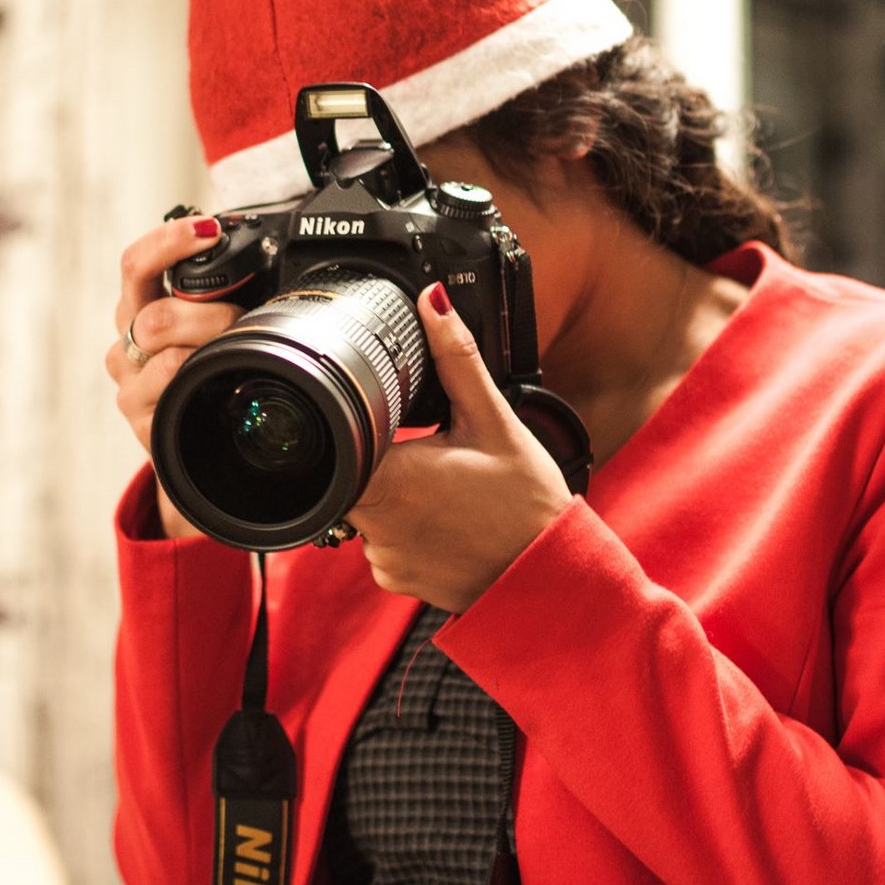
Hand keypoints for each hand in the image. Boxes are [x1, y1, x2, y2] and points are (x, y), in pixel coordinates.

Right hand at [105, 214, 243, 537]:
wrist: (205, 453)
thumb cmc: (213, 381)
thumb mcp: (216, 332)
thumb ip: (229, 296)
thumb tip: (275, 256)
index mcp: (141, 309)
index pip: (138, 262)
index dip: (169, 238)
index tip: (209, 226)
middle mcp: (128, 340)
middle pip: (144, 294)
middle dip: (203, 298)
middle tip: (242, 310)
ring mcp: (130, 380)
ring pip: (154, 330)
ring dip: (204, 330)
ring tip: (236, 342)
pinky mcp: (139, 416)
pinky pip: (163, 378)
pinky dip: (192, 367)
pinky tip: (215, 372)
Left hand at [347, 283, 573, 612]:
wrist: (549, 577)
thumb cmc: (527, 504)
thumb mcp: (494, 420)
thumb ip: (456, 359)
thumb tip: (433, 303)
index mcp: (390, 479)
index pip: (336, 441)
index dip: (351, 424)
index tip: (379, 418)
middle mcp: (376, 525)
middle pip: (347, 472)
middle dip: (380, 456)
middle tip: (428, 452)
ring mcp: (383, 558)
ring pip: (366, 509)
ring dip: (393, 494)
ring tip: (444, 490)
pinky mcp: (395, 581)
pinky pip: (383, 543)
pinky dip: (405, 528)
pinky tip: (444, 520)